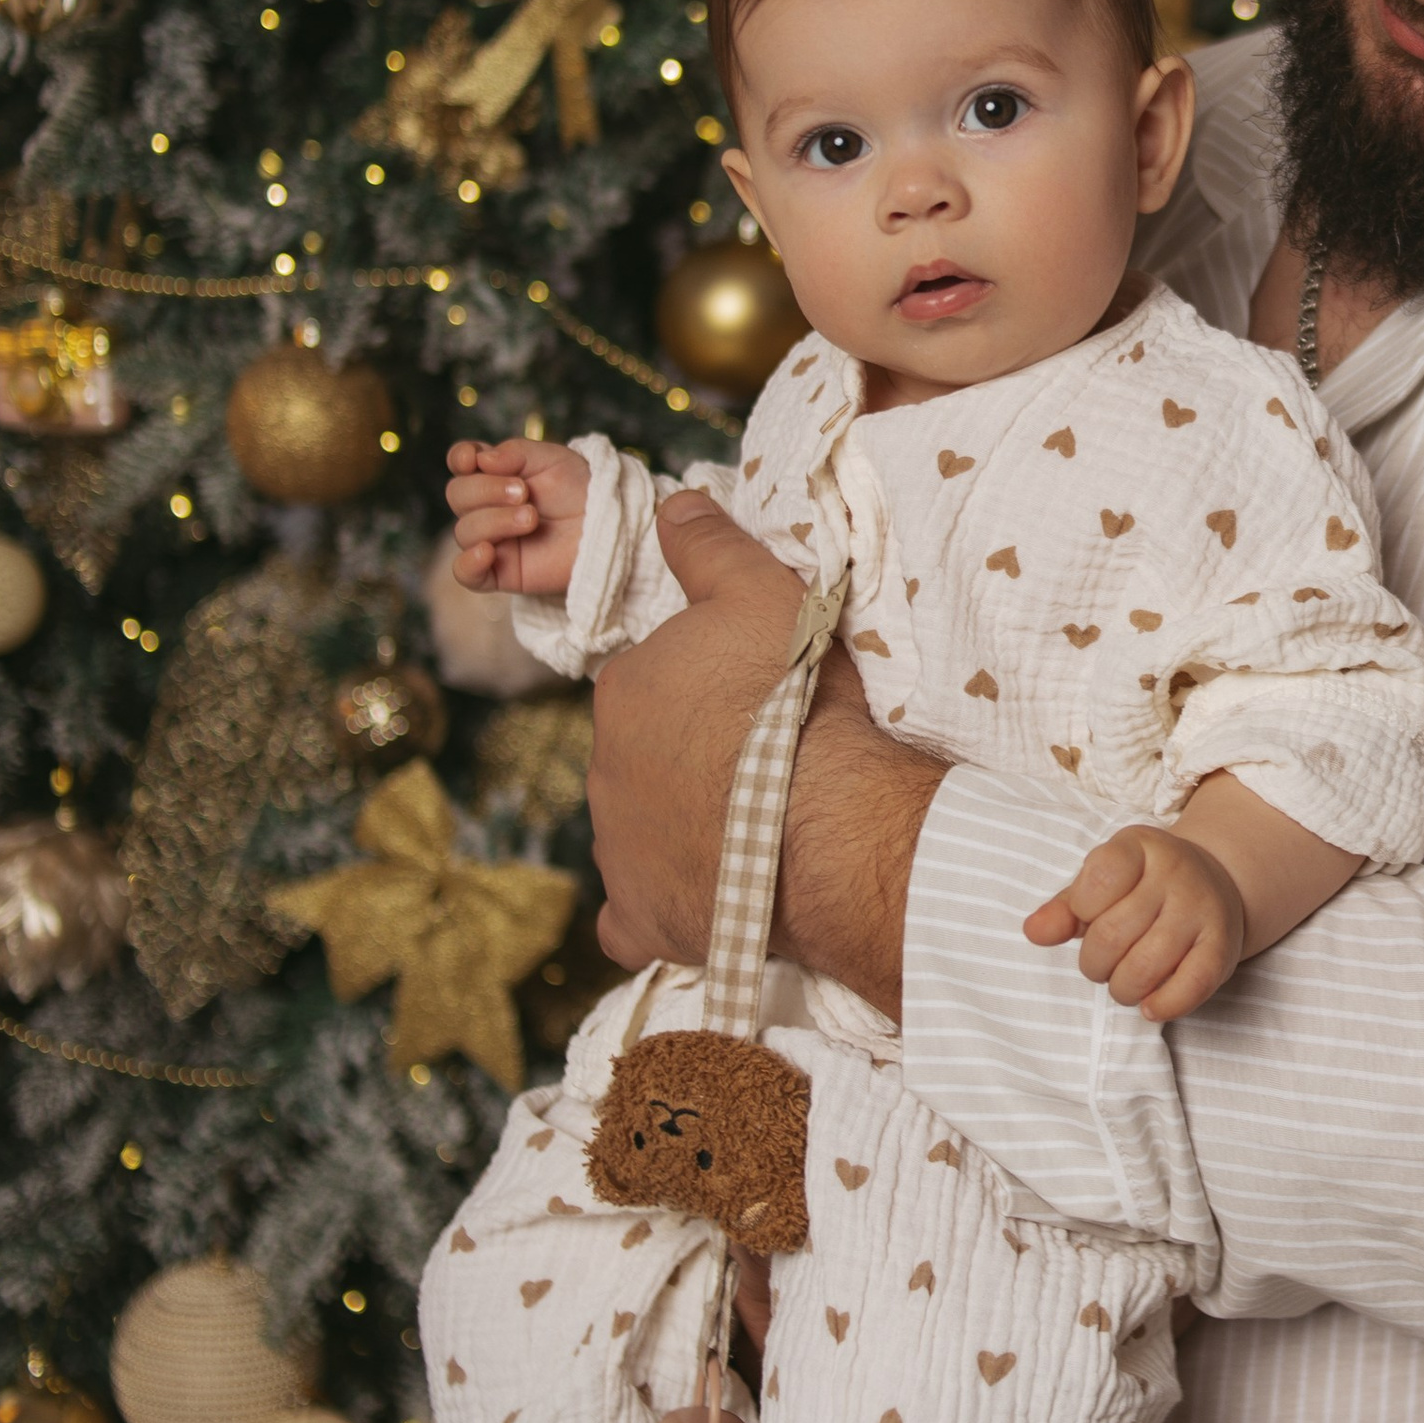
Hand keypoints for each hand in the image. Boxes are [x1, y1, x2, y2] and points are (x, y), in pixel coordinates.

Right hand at [446, 435, 589, 594]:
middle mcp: (487, 507)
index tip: (473, 459)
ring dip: (495, 521)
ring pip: (464, 531)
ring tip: (532, 519)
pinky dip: (469, 563)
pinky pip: (465, 573)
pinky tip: (487, 552)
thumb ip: (516, 453)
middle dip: (486, 490)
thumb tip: (481, 459)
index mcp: (496, 475)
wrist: (609, 526)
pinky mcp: (500, 572)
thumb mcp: (553, 459)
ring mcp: (491, 540)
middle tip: (524, 492)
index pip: (461, 463)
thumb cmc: (581, 491)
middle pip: (457, 495)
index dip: (460, 458)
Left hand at [585, 493, 942, 1013]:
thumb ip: (709, 546)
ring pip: (639, 828)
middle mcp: (601, 769)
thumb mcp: (762, 591)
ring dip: (682, 825)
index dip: (704, 690)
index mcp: (622, 691)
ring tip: (753, 827)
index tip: (753, 701)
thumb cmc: (794, 701)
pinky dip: (664, 901)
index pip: (651, 684)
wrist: (822, 823)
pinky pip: (636, 913)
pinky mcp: (641, 918)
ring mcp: (617, 850)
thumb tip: (670, 504)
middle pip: (642, 755)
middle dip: (689, 756)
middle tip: (760, 760)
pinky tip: (706, 892)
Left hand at [1024, 824, 1246, 1023]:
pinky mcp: (1223, 947)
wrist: (1216, 884)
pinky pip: (1189, 987)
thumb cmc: (1142, 888)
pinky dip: (1162, 1005)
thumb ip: (1065, 908)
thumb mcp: (1101, 883)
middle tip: (1102, 963)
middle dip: (1094, 963)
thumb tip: (1035, 931)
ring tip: (1124, 983)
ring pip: (1144, 968)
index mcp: (1139, 847)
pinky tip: (1150, 1005)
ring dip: (1122, 989)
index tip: (1090, 915)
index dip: (1082, 910)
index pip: (1098, 880)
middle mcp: (1175, 873)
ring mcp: (1202, 909)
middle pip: (1112, 935)